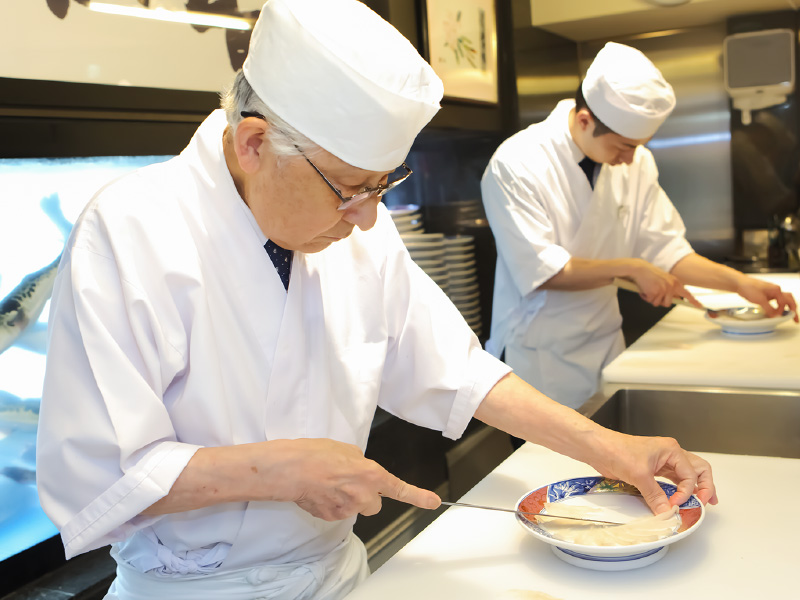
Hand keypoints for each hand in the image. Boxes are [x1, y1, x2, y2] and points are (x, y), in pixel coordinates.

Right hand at [269, 438, 440, 520]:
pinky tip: (320, 491)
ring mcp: (348, 509)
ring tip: (329, 483)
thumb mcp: (346, 450)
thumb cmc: (315, 454)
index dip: (419, 497)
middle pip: (375, 503)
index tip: (434, 502)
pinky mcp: (333, 518)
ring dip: (348, 499)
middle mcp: (364, 495)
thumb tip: (362, 472)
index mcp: (371, 474)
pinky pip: (339, 512)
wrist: (291, 469)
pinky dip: (332, 504)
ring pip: (356, 508)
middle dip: (366, 495)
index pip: (400, 489)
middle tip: (348, 481)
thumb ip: (361, 463)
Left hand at [590, 431, 717, 513]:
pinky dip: (679, 489)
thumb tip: (667, 512)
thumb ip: (655, 496)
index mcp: (671, 450)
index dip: (686, 492)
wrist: (599, 448)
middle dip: (705, 485)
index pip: (690, 475)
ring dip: (695, 487)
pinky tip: (681, 498)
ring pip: (686, 475)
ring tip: (703, 501)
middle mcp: (670, 455)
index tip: (676, 504)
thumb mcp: (639, 475)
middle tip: (707, 502)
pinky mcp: (652, 470)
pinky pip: (672, 480)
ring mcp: (662, 462)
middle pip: (697, 470)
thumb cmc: (617, 450)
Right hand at [629, 261, 702, 308]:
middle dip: (659, 301)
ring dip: (651, 299)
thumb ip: (670, 288)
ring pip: (657, 303)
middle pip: (667, 304)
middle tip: (653, 293)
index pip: (686, 293)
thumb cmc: (649, 274)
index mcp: (675, 282)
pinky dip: (644, 296)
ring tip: (648, 289)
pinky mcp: (654, 292)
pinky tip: (644, 289)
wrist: (640, 268)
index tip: (700, 306)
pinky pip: (649, 300)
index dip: (693, 301)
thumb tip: (673, 299)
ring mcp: (663, 290)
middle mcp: (671, 286)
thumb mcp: (664, 279)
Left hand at [735, 276, 797, 321]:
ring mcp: (772, 293)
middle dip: (793, 309)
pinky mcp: (767, 295)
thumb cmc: (749, 288)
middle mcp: (776, 291)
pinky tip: (777, 311)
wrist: (740, 283)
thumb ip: (769, 308)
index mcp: (776, 290)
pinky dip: (779, 307)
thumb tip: (776, 316)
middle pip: (789, 300)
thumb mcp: (760, 300)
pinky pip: (776, 301)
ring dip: (787, 307)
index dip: (780, 311)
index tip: (776, 316)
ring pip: (783, 300)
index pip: (783, 303)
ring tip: (789, 315)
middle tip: (795, 319)